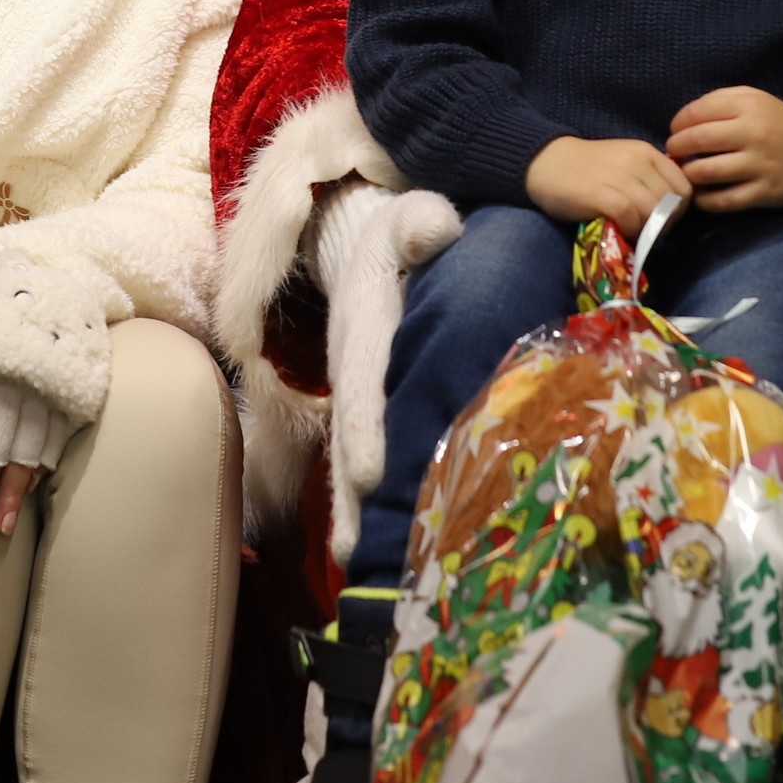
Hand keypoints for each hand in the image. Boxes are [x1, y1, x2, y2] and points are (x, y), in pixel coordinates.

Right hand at [313, 179, 462, 536]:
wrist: (364, 239)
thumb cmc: (403, 230)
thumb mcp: (410, 216)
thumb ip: (420, 223)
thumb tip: (434, 230)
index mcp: (364, 326)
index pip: (362, 381)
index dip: (366, 427)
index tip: (371, 473)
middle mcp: (352, 368)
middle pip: (348, 437)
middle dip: (351, 494)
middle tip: (354, 552)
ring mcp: (357, 393)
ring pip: (351, 457)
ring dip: (353, 510)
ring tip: (356, 565)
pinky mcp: (368, 408)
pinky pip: (367, 456)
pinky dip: (367, 502)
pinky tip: (377, 546)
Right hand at [525, 135, 690, 236]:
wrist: (546, 163)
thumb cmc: (587, 169)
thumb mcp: (625, 164)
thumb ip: (649, 179)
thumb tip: (672, 210)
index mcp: (647, 152)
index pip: (684, 187)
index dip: (679, 209)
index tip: (662, 218)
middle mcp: (637, 161)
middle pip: (671, 204)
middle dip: (663, 223)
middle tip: (644, 229)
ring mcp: (620, 177)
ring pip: (654, 213)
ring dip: (645, 229)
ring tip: (629, 229)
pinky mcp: (603, 195)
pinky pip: (631, 218)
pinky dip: (629, 230)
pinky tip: (617, 228)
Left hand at [666, 86, 782, 211]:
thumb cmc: (774, 121)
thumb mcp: (752, 98)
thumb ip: (717, 101)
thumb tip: (682, 121)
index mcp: (748, 107)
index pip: (697, 112)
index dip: (678, 123)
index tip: (676, 130)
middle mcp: (753, 134)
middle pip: (698, 140)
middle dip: (677, 147)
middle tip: (676, 152)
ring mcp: (760, 165)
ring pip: (707, 172)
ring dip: (688, 173)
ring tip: (687, 172)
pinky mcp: (765, 192)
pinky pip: (725, 200)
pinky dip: (705, 200)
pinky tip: (700, 195)